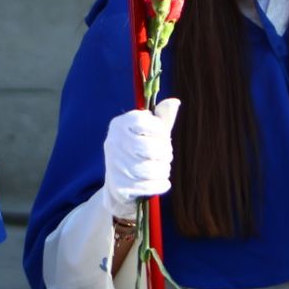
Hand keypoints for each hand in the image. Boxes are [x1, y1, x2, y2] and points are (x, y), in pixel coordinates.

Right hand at [101, 98, 180, 217]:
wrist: (119, 184)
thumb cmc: (139, 153)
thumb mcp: (150, 133)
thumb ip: (162, 118)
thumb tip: (175, 102)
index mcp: (120, 124)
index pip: (144, 122)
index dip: (161, 131)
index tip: (164, 137)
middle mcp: (113, 142)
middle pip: (147, 147)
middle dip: (165, 153)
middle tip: (167, 156)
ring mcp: (113, 164)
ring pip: (148, 169)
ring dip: (163, 170)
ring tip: (164, 169)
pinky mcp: (118, 185)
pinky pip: (146, 186)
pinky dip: (160, 185)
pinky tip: (164, 183)